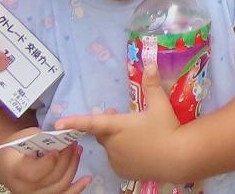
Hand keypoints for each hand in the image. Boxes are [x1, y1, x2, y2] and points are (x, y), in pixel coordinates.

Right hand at [0, 141, 89, 193]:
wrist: (4, 162)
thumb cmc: (15, 146)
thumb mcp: (24, 136)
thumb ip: (43, 137)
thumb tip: (64, 135)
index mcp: (16, 171)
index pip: (36, 172)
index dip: (50, 162)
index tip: (58, 148)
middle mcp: (23, 188)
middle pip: (52, 179)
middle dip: (67, 159)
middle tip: (74, 144)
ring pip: (60, 187)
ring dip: (73, 168)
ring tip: (78, 151)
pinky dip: (76, 188)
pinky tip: (87, 179)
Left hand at [57, 44, 189, 183]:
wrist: (177, 158)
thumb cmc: (167, 129)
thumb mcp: (160, 104)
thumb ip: (152, 85)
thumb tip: (150, 63)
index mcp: (117, 126)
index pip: (91, 123)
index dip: (74, 122)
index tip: (57, 125)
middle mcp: (112, 144)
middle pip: (103, 133)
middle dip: (109, 125)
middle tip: (122, 117)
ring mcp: (116, 160)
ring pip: (111, 147)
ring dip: (118, 140)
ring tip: (138, 136)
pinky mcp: (123, 171)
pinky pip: (117, 160)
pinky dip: (124, 154)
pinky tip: (140, 150)